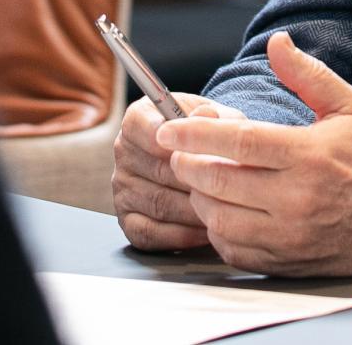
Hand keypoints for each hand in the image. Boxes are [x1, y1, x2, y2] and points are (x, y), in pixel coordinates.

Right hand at [112, 93, 244, 250]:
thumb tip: (207, 116)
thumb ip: (214, 116)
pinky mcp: (127, 220)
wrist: (203, 158)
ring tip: (224, 211)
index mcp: (138, 119)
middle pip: (159, 171)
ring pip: (159, 205)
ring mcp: (122, 188)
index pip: (151, 132)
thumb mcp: (217, 116)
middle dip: (197, 182)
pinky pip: (151, 233)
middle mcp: (123, 152)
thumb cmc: (209, 135)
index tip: (206, 154)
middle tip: (229, 190)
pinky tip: (206, 231)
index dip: (182, 145)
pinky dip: (181, 236)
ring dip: (194, 211)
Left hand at [155, 32, 351, 278]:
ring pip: (220, 221)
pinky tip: (222, 211)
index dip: (195, 135)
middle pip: (220, 183)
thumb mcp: (349, 106)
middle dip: (188, 166)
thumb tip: (277, 42)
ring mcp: (292, 236)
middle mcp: (299, 199)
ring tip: (201, 180)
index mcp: (309, 155)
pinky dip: (217, 232)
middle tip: (178, 153)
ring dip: (200, 199)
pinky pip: (234, 251)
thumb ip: (307, 74)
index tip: (167, 129)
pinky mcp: (288, 262)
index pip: (238, 143)